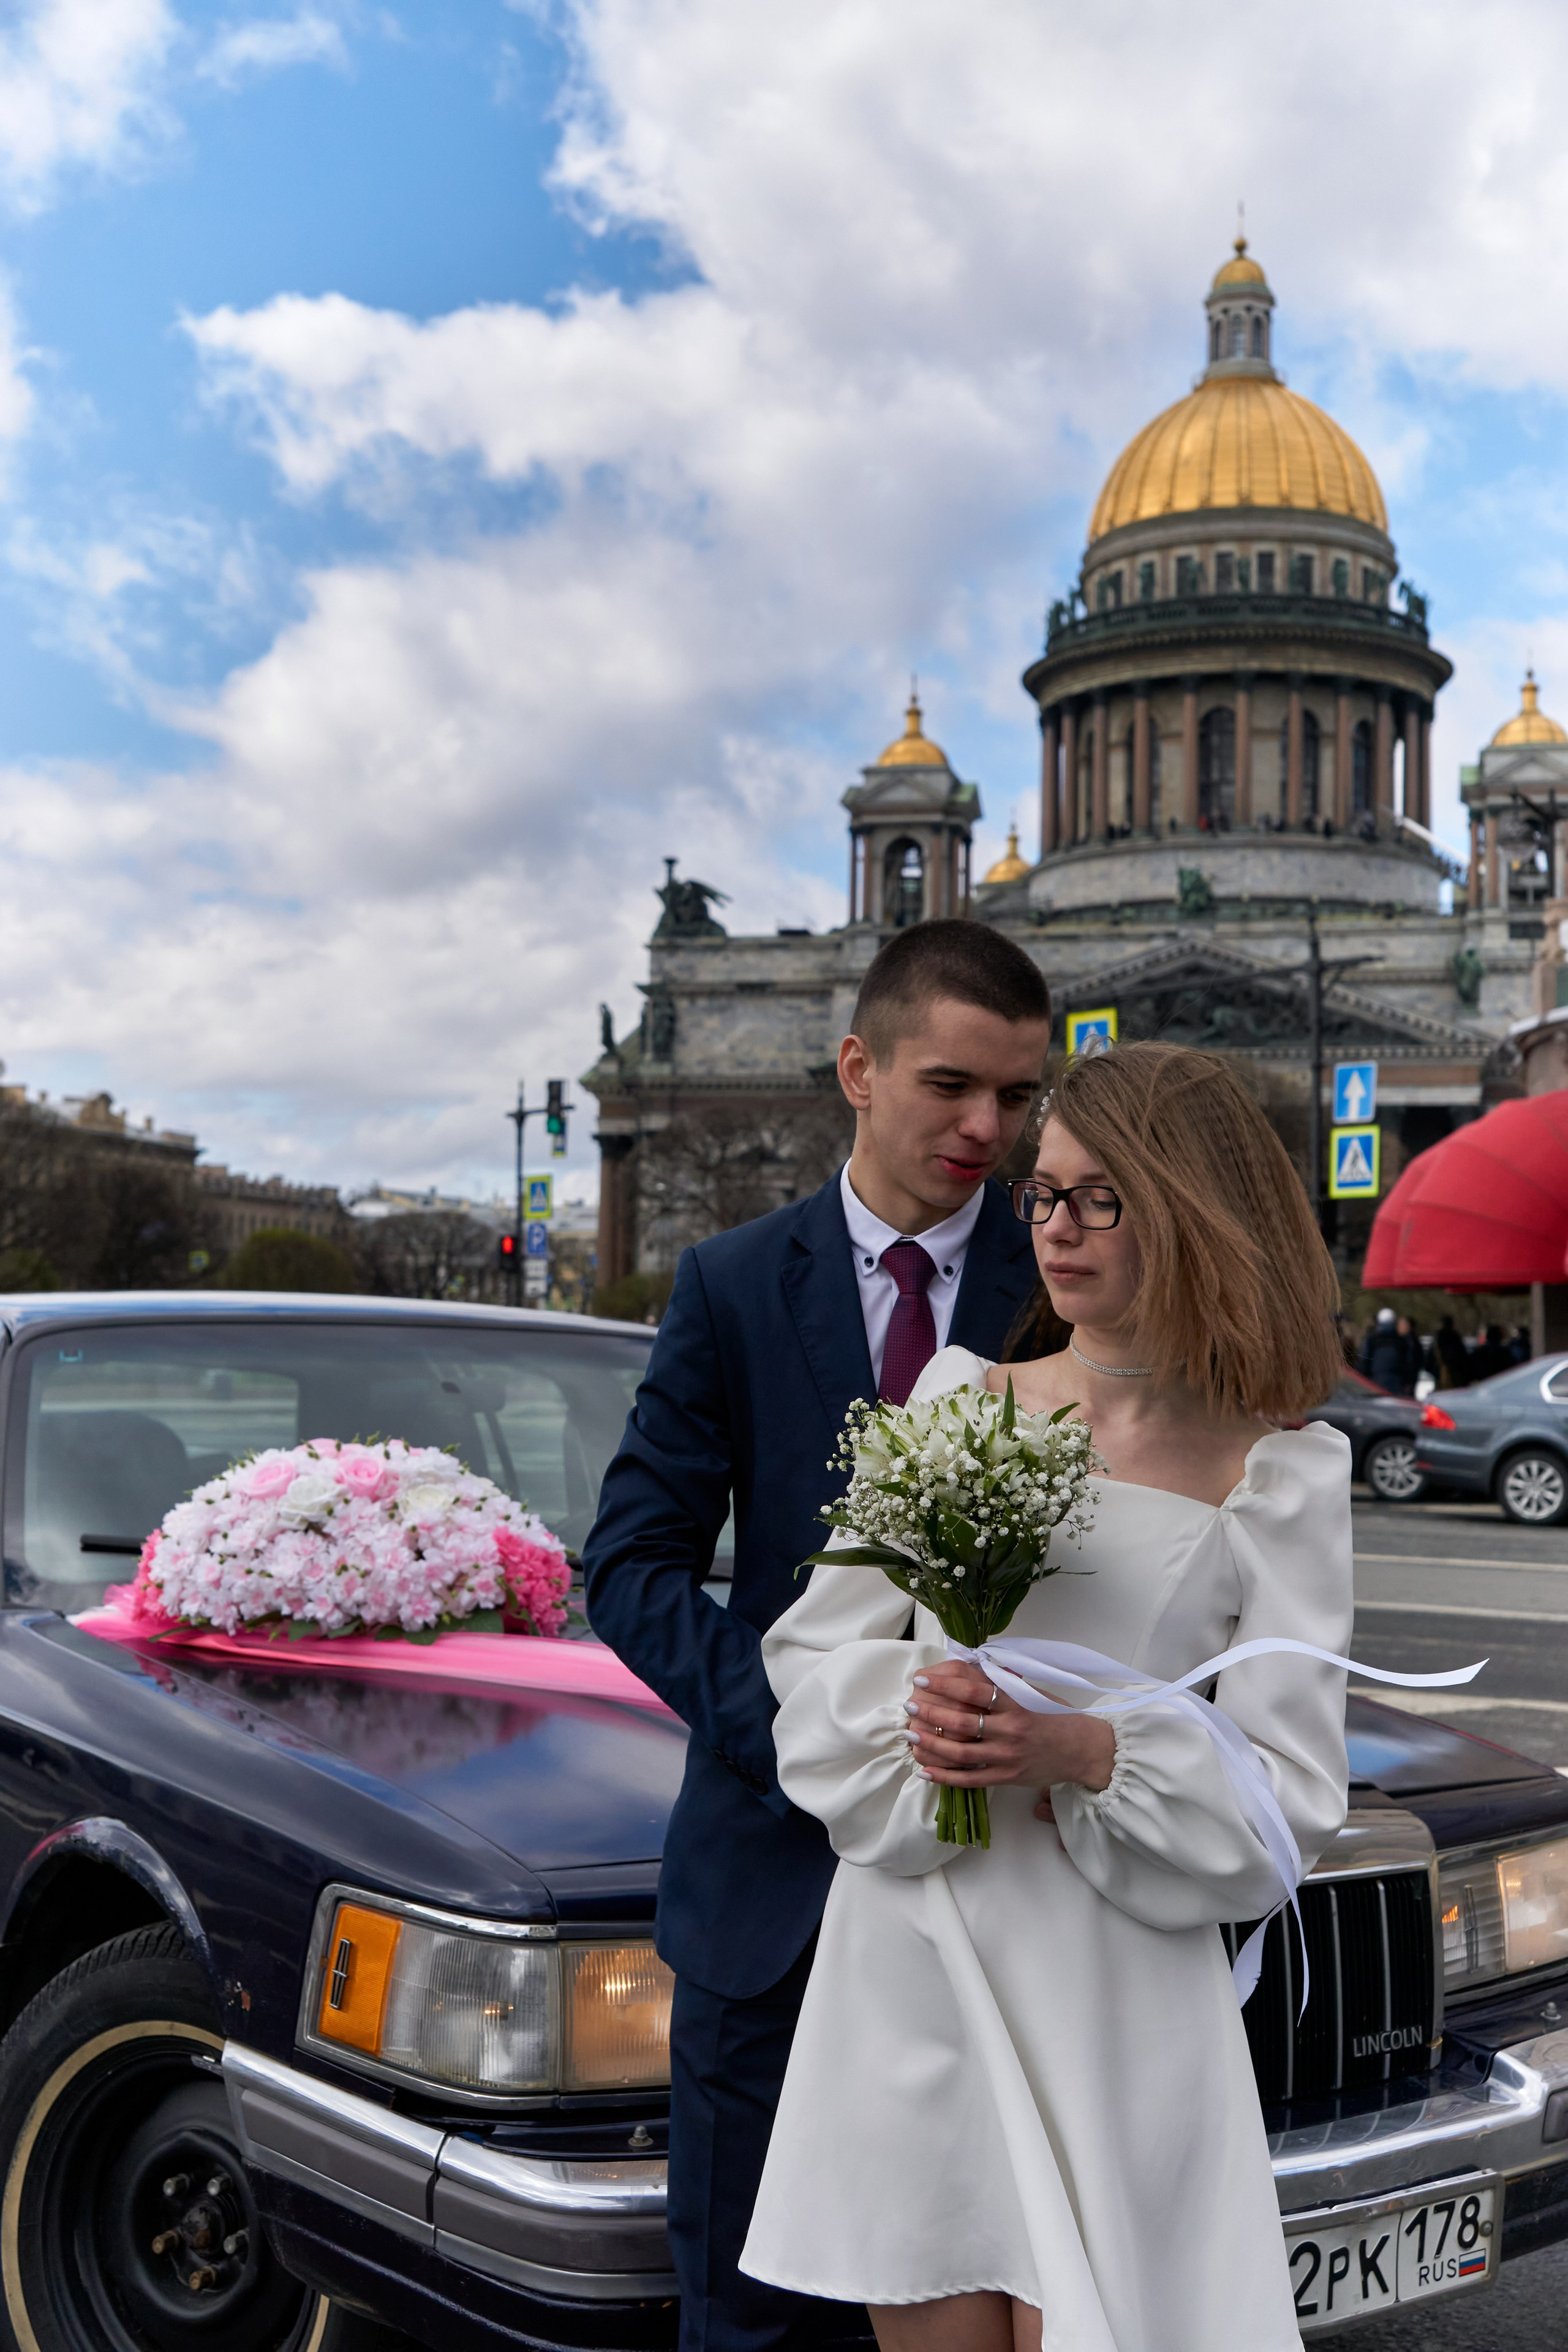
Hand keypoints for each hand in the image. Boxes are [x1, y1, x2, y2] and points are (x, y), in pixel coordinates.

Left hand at [903, 1659, 1115, 1803]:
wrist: (1081, 1750)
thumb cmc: (1055, 1716)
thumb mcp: (1032, 1693)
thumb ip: (1004, 1682)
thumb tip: (973, 1663)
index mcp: (1016, 1704)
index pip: (974, 1692)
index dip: (945, 1685)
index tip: (923, 1679)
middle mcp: (1011, 1731)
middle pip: (963, 1723)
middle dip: (932, 1713)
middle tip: (909, 1704)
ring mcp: (1008, 1757)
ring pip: (962, 1753)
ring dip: (932, 1744)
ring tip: (911, 1734)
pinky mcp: (1007, 1777)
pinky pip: (971, 1779)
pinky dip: (946, 1776)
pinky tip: (925, 1770)